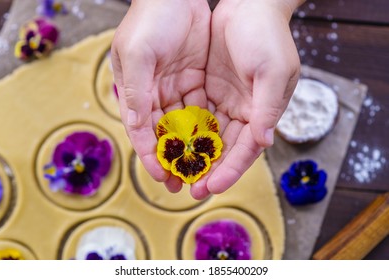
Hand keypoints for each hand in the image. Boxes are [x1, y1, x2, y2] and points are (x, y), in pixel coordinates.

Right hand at [111, 0, 210, 191]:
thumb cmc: (151, 20)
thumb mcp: (138, 55)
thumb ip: (136, 93)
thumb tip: (136, 131)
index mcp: (136, 92)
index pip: (142, 132)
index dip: (150, 156)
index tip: (162, 177)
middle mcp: (155, 95)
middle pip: (165, 135)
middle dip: (175, 160)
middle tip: (185, 186)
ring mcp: (178, 89)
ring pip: (186, 127)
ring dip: (194, 149)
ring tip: (205, 173)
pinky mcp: (197, 81)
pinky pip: (204, 110)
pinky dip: (209, 128)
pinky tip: (217, 145)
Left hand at [190, 0, 300, 198]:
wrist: (249, 3)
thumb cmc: (266, 35)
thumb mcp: (272, 70)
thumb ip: (266, 108)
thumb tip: (263, 142)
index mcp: (262, 112)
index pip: (246, 149)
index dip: (230, 170)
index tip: (212, 187)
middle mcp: (243, 111)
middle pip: (224, 148)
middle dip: (208, 169)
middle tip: (189, 189)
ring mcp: (224, 101)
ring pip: (206, 135)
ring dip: (192, 154)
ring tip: (175, 172)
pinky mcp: (208, 88)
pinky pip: (193, 114)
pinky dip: (184, 129)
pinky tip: (170, 142)